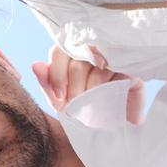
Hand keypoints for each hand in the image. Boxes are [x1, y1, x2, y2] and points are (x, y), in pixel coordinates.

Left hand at [31, 46, 145, 123]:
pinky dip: (109, 90)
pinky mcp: (130, 66)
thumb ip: (47, 82)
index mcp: (70, 49)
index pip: (58, 53)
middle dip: (74, 89)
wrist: (113, 120)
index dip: (57, 76)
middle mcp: (91, 46)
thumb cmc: (83, 101)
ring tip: (92, 105)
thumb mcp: (62, 96)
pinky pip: (117, 74)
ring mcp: (112, 54)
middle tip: (76, 105)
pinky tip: (108, 99)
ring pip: (97, 69)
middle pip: (77, 64)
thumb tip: (35, 65)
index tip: (60, 98)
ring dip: (92, 91)